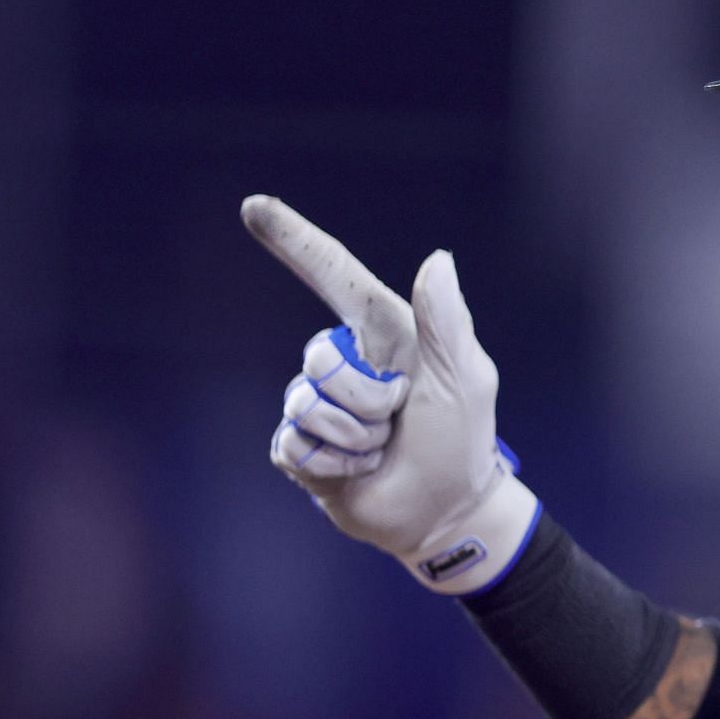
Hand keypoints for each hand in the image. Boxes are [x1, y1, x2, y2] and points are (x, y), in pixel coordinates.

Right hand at [243, 194, 539, 594]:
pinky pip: (293, 443)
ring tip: (383, 448)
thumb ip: (448, 322)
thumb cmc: (462, 440)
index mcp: (384, 332)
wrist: (447, 511)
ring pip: (304, 405)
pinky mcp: (301, 447)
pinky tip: (359, 470)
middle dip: (366, 399)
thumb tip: (438, 259)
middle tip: (400, 418)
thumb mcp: (465, 379)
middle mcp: (346, 361)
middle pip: (318, 358)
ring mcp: (318, 404)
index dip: (295, 240)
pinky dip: (334, 463)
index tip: (254, 206)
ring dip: (355, 437)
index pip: (333, 274)